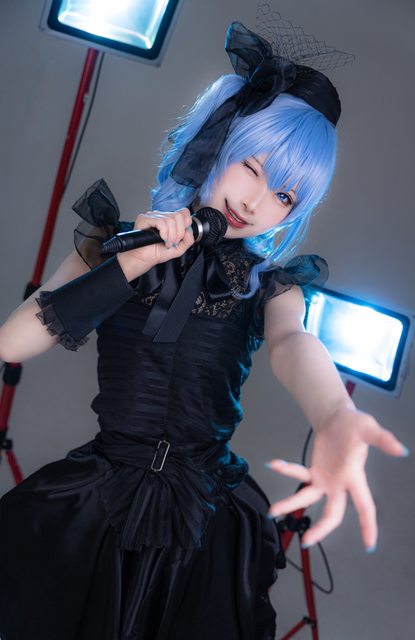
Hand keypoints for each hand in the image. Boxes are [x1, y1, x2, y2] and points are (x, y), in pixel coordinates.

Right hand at [117, 208, 194, 279]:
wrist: (144, 259)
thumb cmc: (157, 253)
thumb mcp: (179, 248)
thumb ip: (188, 239)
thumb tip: (188, 229)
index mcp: (170, 220)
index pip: (184, 212)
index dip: (185, 224)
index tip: (181, 236)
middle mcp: (161, 216)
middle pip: (179, 216)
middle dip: (178, 233)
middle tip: (172, 242)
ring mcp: (152, 216)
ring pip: (171, 220)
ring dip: (171, 236)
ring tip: (166, 243)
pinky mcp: (144, 218)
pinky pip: (161, 222)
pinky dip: (164, 233)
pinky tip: (161, 239)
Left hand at [265, 407, 408, 549]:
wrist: (338, 418)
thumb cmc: (355, 425)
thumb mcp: (369, 429)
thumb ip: (383, 440)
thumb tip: (401, 450)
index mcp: (355, 478)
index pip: (365, 506)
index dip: (368, 525)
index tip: (369, 545)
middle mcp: (339, 484)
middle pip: (332, 513)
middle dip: (321, 529)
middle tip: (307, 541)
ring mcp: (325, 479)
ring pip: (307, 498)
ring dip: (290, 504)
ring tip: (273, 512)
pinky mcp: (313, 471)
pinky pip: (298, 474)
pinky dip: (286, 470)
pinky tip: (274, 464)